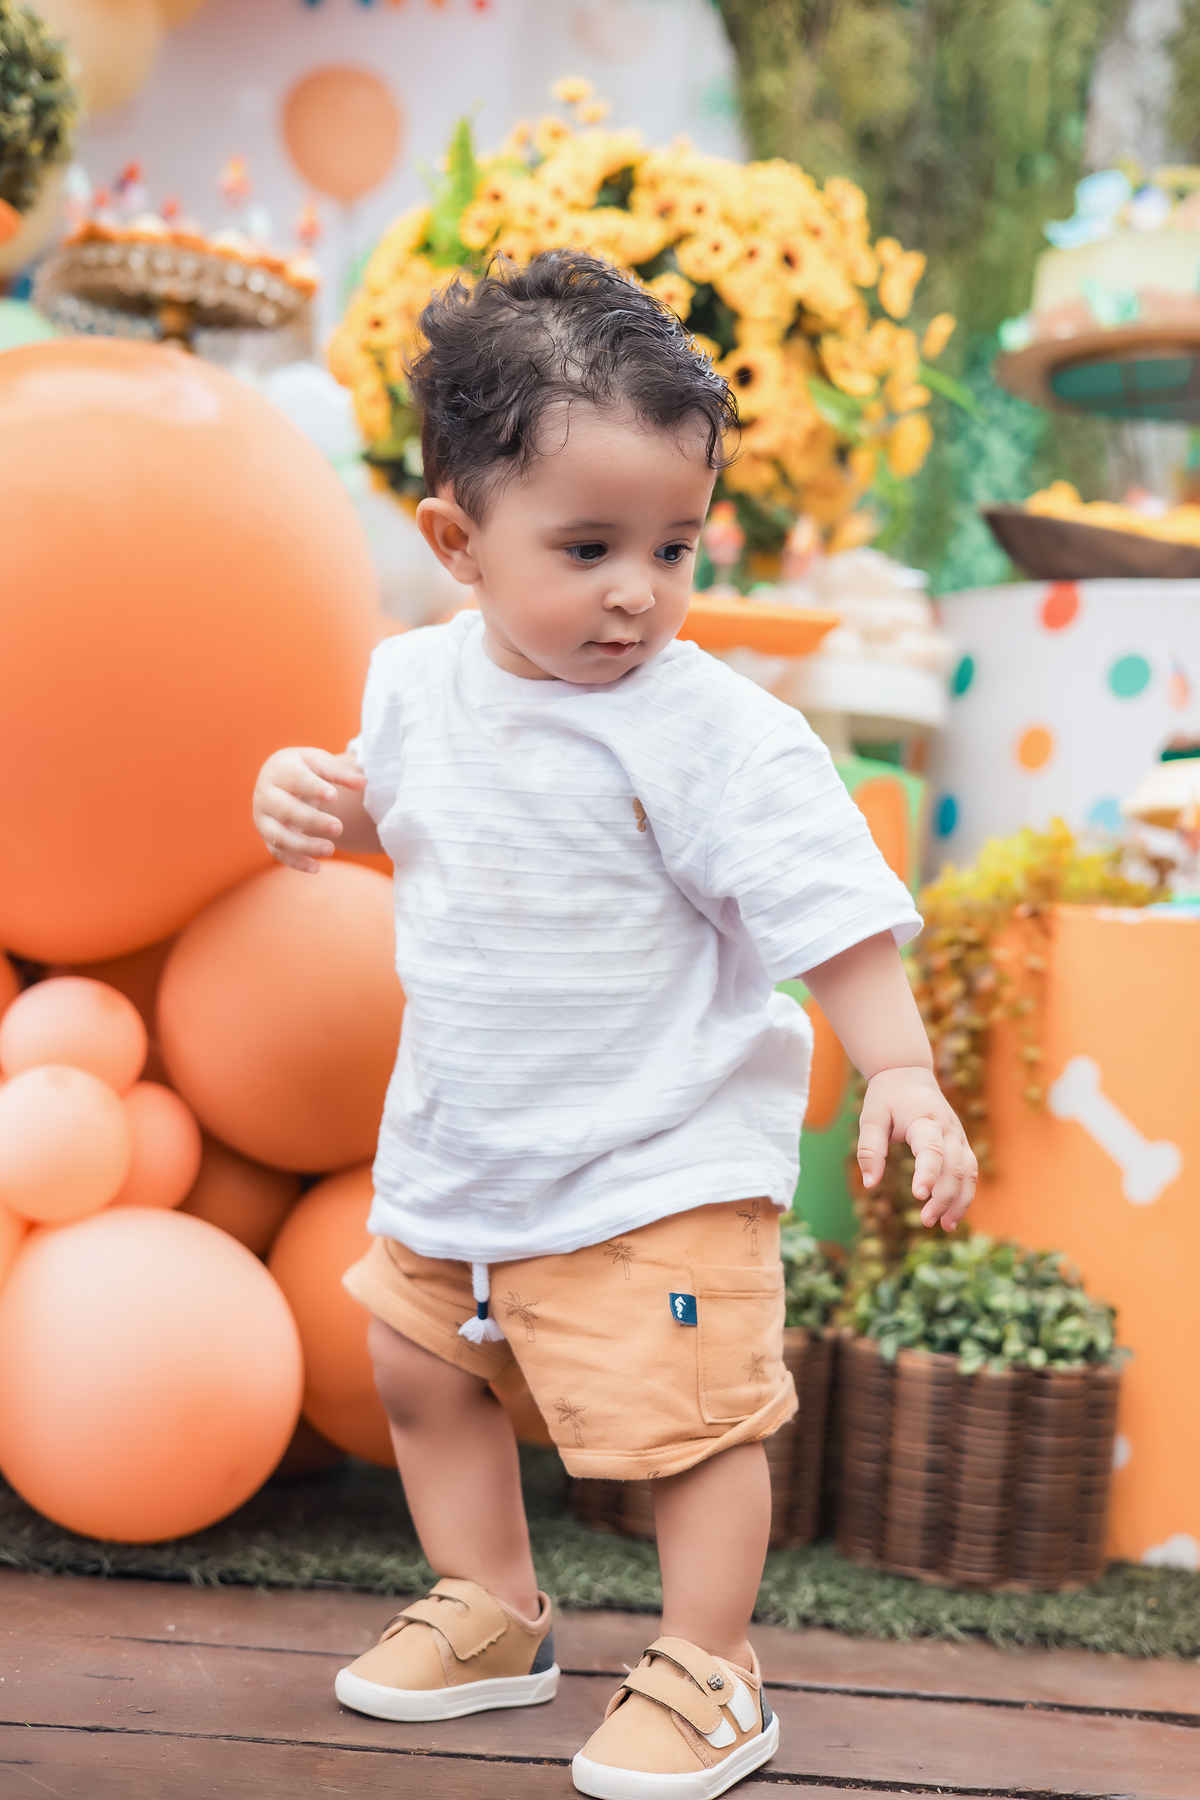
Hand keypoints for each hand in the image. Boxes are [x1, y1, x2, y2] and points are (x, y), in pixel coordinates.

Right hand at [252, 746, 366, 874]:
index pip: (295, 780)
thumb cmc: (305, 769)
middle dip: (312, 821)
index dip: (314, 789)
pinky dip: (296, 862)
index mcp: (280, 770)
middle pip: (286, 810)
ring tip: (331, 849)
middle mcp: (266, 795)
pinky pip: (278, 852)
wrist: (279, 777)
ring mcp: (263, 818)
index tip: (334, 796)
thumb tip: (363, 782)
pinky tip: (316, 868)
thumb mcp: (321, 763)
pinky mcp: (267, 836)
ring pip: (279, 836)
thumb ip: (341, 772)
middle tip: (339, 827)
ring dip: (304, 846)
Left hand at [857, 1066, 976, 1231]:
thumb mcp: (871, 1117)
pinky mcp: (961, 1144)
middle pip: (954, 1167)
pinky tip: (952, 1214)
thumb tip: (870, 1184)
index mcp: (925, 1120)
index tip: (919, 1195)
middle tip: (925, 1221)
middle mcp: (948, 1129)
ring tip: (946, 1226)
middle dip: (943, 1196)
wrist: (907, 1073)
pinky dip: (965, 1193)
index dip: (928, 1173)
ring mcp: (958, 1137)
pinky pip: (970, 1171)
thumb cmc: (886, 1097)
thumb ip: (870, 1149)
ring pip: (968, 1172)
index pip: (932, 1149)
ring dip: (960, 1201)